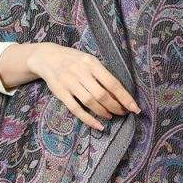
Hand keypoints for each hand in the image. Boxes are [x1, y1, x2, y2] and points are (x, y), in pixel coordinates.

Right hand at [0, 42, 140, 130]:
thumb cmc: (74, 60)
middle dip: (115, 107)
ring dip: (104, 112)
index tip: (135, 108)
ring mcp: (69, 83)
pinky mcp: (60, 93)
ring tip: (111, 116)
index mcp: (91, 63)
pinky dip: (89, 119)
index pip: (112, 83)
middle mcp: (80, 72)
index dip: (125, 97)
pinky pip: (76, 109)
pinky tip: (99, 125)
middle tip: (123, 113)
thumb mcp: (89, 61)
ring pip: (90, 102)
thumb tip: (121, 94)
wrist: (47, 57)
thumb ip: (102, 74)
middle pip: (102, 95)